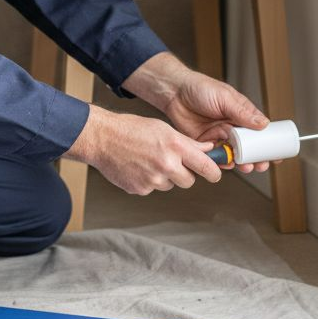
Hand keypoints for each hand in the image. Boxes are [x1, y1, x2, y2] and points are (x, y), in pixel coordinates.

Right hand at [63, 105, 220, 194]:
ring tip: (149, 160)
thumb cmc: (131, 129)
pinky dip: (148, 180)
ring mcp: (153, 180)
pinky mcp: (140, 189)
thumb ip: (187, 142)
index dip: (213, 172)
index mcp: (175, 146)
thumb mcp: (164, 129)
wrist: (102, 138)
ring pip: (170, 184)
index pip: (206, 167)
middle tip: (173, 163)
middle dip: (185, 174)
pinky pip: (152, 188)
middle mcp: (166, 164)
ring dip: (165, 177)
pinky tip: (138, 166)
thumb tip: (207, 149)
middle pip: (189, 181)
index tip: (214, 174)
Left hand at [123, 53, 273, 174]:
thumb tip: (264, 124)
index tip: (276, 155)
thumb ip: (242, 112)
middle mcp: (231, 127)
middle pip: (248, 147)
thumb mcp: (225, 98)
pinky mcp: (204, 144)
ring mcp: (218, 136)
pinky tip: (228, 165)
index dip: (268, 145)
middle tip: (261, 165)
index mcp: (240, 115)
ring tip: (247, 166)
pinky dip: (222, 162)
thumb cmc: (200, 88)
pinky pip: (216, 157)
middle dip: (256, 158)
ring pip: (233, 154)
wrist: (174, 92)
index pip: (258, 133)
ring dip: (241, 162)